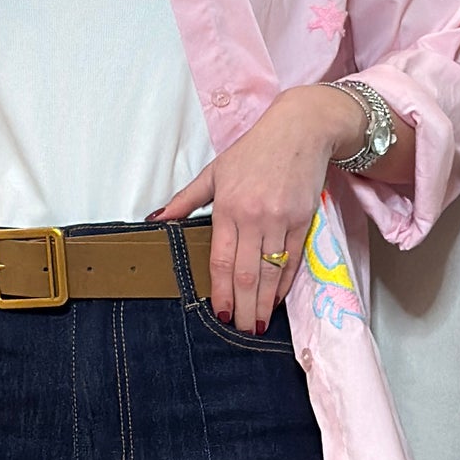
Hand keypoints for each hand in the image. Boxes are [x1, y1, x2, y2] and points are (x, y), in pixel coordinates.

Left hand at [150, 85, 361, 330]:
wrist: (300, 130)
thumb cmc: (254, 150)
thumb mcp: (214, 171)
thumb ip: (185, 200)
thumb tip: (157, 220)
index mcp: (228, 208)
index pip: (221, 261)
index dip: (220, 291)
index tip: (219, 313)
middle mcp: (254, 218)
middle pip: (246, 274)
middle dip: (241, 306)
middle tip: (239, 329)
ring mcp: (280, 221)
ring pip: (270, 273)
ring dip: (263, 303)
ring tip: (257, 325)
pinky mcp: (303, 221)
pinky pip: (292, 260)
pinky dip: (284, 284)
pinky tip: (276, 300)